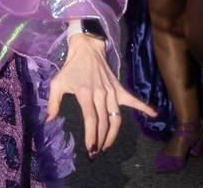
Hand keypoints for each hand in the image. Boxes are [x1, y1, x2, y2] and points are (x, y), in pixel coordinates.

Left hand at [47, 35, 155, 156]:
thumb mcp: (57, 83)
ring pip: (116, 118)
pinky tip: (153, 114)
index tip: (91, 148)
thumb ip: (53, 102)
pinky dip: (144, 106)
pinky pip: (133, 99)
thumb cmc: (71, 68)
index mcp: (85, 93)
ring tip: (107, 146)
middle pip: (104, 122)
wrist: (86, 49)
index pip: (90, 119)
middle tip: (96, 152)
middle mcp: (100, 94)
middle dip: (101, 140)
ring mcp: (112, 91)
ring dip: (113, 134)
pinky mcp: (119, 88)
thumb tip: (48, 120)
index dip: (91, 135)